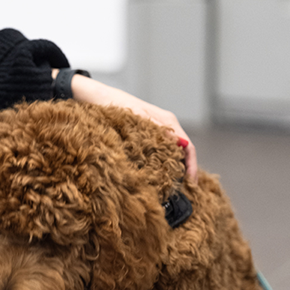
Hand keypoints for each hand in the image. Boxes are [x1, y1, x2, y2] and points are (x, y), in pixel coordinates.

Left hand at [66, 73, 197, 181]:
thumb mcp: (137, 119)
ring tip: (172, 187)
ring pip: (173, 152)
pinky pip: (161, 151)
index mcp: (168, 121)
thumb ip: (158, 131)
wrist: (98, 98)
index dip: (192, 166)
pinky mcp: (147, 135)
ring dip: (174, 168)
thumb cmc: (116, 106)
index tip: (191, 184)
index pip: (189, 146)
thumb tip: (180, 144)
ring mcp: (157, 131)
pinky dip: (163, 163)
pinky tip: (158, 175)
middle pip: (184, 151)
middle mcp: (166, 126)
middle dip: (185, 170)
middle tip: (183, 191)